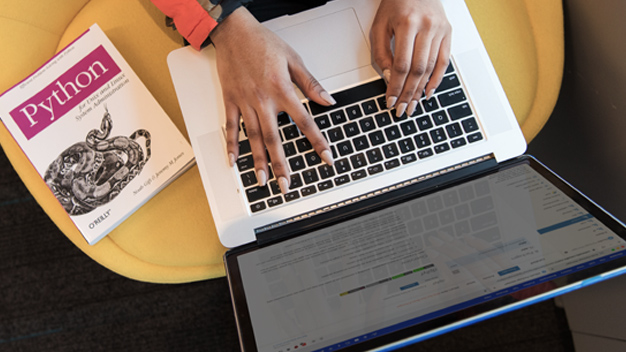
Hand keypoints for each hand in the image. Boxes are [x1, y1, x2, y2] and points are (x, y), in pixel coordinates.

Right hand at [210, 7, 334, 193]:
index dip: (317, 141)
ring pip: (254, 137)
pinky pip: (231, 127)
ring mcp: (244, 102)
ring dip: (258, 161)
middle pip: (274, 138)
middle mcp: (262, 100)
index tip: (326, 157)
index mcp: (281, 90)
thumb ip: (310, 83)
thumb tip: (327, 101)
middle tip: (287, 184)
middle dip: (281, 164)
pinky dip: (231, 145)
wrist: (234, 31)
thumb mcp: (293, 59)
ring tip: (263, 180)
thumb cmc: (263, 43)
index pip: (304, 121)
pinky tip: (234, 161)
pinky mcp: (230, 101)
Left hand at [371, 0, 451, 116]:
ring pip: (431, 68)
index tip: (391, 100)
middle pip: (418, 70)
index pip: (402, 65)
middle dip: (409, 93)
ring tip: (413, 104)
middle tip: (403, 109)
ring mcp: (440, 30)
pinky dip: (437, 79)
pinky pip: (444, 61)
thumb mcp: (380, 26)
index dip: (396, 86)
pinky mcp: (448, 32)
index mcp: (408, 24)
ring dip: (421, 90)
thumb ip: (381, 53)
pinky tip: (428, 91)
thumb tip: (389, 78)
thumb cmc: (396, 4)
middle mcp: (427, 27)